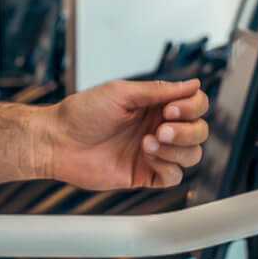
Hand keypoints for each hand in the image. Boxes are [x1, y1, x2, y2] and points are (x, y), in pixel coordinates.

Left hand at [44, 78, 210, 190]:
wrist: (58, 142)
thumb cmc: (82, 113)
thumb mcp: (121, 93)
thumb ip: (159, 91)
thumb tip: (194, 83)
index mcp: (155, 104)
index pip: (195, 104)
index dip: (191, 107)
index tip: (169, 109)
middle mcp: (159, 127)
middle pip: (199, 131)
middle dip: (186, 131)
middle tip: (160, 130)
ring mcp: (154, 152)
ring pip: (192, 154)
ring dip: (176, 149)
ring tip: (147, 143)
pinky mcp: (146, 174)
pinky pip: (174, 176)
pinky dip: (168, 166)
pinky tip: (147, 157)